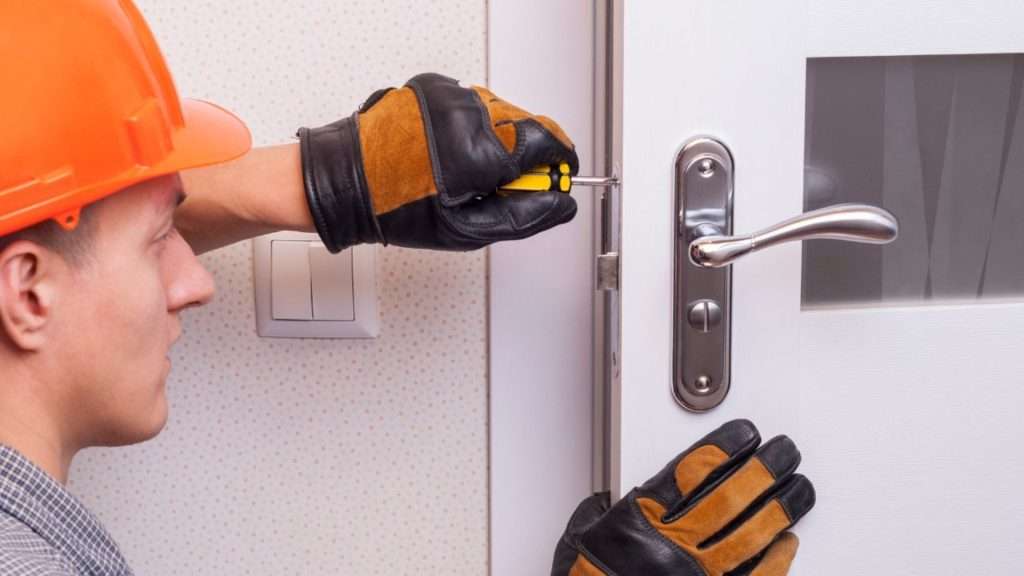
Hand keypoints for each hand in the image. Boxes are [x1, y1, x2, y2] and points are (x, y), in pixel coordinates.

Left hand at [297, 73, 578, 251]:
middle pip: (527, 124)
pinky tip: (452, 152)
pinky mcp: (432, 88)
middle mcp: (465, 114)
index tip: (561, 175)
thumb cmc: (394, 209)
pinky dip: (475, 126)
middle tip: (507, 185)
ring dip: (501, 138)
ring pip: (501, 112)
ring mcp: (447, 96)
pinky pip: (472, 104)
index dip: (560, 161)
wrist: (343, 181)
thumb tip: (560, 204)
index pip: (546, 142)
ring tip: (472, 170)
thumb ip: (524, 216)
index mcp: (477, 150)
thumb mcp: (467, 230)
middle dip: (528, 154)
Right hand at [552, 420, 815, 575]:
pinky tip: (788, 542)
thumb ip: (604, 510)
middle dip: (765, 470)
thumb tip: (615, 498)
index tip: (746, 434)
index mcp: (641, 519)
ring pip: (750, 536)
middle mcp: (673, 546)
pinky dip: (776, 561)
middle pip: (731, 497)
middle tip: (786, 452)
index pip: (694, 471)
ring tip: (801, 490)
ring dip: (780, 509)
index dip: (726, 447)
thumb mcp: (580, 535)